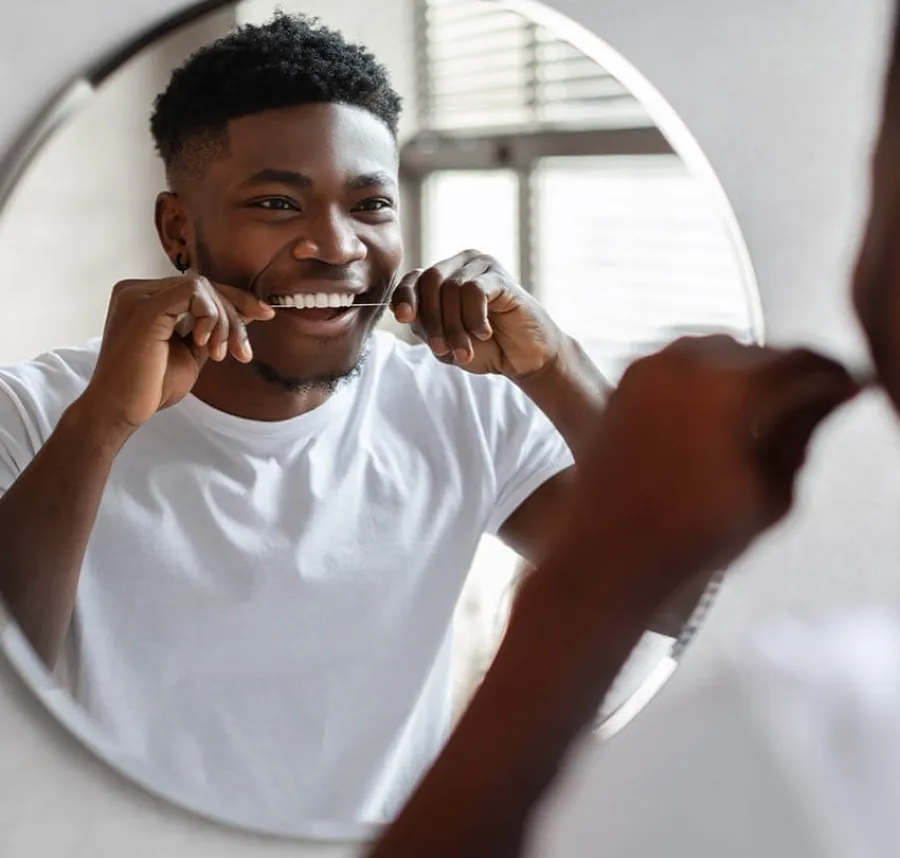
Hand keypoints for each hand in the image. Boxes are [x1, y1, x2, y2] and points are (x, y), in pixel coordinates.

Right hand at [81, 273, 273, 435]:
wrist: (121, 411)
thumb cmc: (151, 387)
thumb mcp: (192, 352)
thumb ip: (212, 329)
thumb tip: (246, 311)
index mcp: (147, 298)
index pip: (199, 288)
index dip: (236, 299)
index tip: (265, 315)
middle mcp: (139, 290)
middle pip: (205, 286)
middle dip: (234, 316)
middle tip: (243, 352)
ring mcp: (139, 295)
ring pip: (203, 287)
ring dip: (225, 320)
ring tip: (222, 354)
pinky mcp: (144, 307)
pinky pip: (192, 293)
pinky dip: (210, 316)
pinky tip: (206, 344)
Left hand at [391, 250, 562, 377]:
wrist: (522, 358)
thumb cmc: (484, 348)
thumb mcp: (445, 341)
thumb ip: (424, 324)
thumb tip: (403, 311)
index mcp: (442, 277)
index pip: (413, 279)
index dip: (405, 297)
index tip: (404, 318)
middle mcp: (460, 265)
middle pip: (430, 283)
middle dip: (433, 320)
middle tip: (441, 349)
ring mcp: (481, 266)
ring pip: (452, 290)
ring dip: (455, 327)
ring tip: (465, 350)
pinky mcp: (500, 276)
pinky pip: (474, 292)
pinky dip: (474, 318)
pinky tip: (484, 333)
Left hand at [567, 336, 859, 593]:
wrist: (609, 551)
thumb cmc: (690, 535)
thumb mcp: (771, 495)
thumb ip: (803, 435)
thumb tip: (827, 399)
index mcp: (731, 389)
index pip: (802, 362)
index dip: (830, 378)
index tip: (842, 391)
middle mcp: (687, 364)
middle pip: (761, 352)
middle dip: (787, 376)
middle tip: (806, 404)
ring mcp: (651, 368)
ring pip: (719, 351)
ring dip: (745, 373)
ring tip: (757, 412)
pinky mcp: (626, 381)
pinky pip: (681, 362)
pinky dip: (704, 378)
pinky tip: (713, 412)